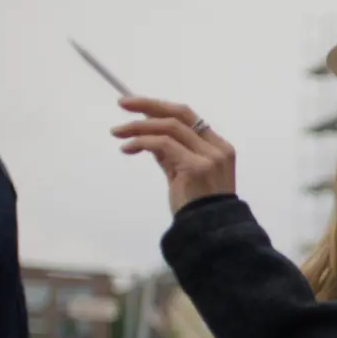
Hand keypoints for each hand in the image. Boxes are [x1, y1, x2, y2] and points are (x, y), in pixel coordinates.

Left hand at [111, 96, 235, 213]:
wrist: (208, 233)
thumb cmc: (196, 207)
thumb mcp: (183, 174)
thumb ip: (171, 153)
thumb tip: (148, 133)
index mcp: (219, 147)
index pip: (188, 117)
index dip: (160, 107)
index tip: (135, 106)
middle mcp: (217, 148)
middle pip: (180, 114)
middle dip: (148, 105)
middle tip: (122, 104)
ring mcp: (209, 157)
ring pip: (169, 127)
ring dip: (139, 126)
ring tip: (118, 133)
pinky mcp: (196, 167)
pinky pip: (163, 145)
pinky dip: (142, 142)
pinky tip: (127, 148)